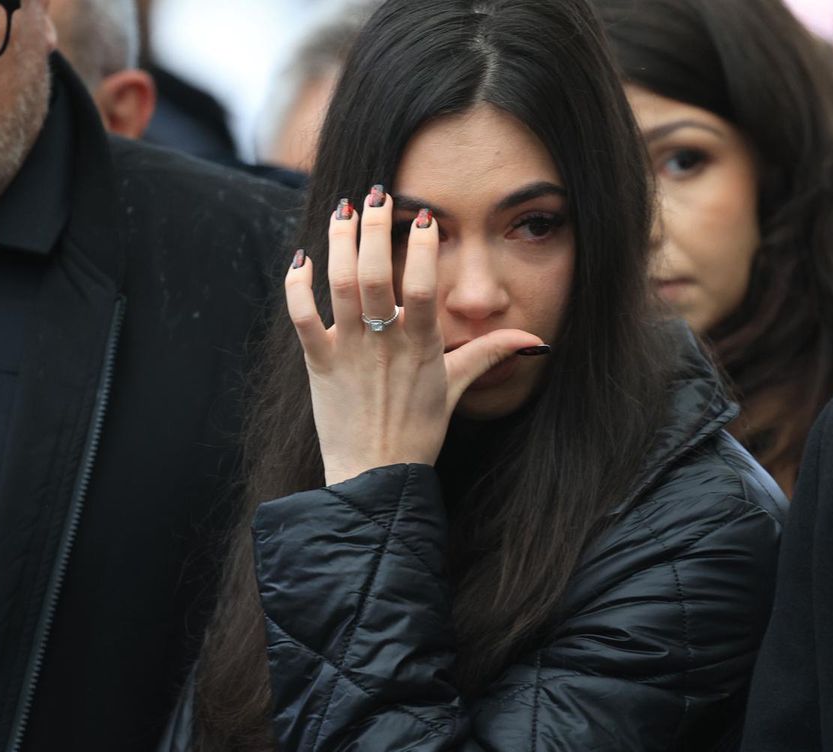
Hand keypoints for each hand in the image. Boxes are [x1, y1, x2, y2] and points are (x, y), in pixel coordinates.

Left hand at [284, 187, 544, 485]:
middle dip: (375, 228)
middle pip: (375, 273)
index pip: (425, 285)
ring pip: (339, 284)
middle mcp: (383, 343)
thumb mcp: (458, 388)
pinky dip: (297, 286)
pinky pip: (301, 317)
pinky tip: (302, 259)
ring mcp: (348, 351)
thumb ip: (489, 353)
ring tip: (343, 210)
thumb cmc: (419, 431)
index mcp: (421, 346)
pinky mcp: (318, 363)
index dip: (423, 247)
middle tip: (378, 194)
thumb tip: (535, 340)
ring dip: (339, 243)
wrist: (376, 475)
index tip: (422, 215)